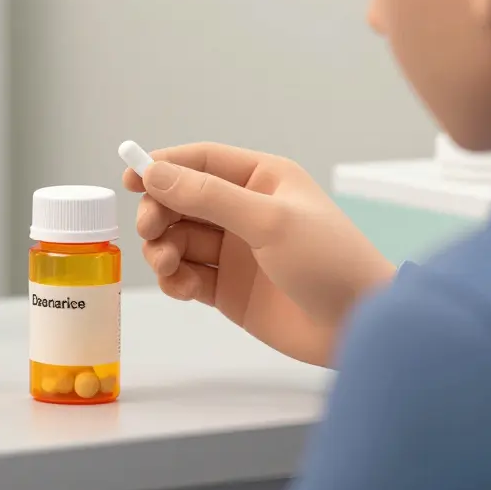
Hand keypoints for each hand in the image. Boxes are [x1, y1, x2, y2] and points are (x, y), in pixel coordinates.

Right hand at [123, 143, 394, 367]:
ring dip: (163, 249)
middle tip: (151, 230)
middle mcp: (245, 211)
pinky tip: (182, 288)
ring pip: (179, 239)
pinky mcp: (229, 289)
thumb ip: (208, 197)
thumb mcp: (268, 222)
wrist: (359, 329)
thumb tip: (155, 173)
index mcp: (263, 180)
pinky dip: (175, 280)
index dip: (164, 166)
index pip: (202, 161)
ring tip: (169, 264)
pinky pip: (187, 275)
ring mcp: (236, 251)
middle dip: (160, 213)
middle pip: (181, 201)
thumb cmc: (330, 263)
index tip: (131, 177)